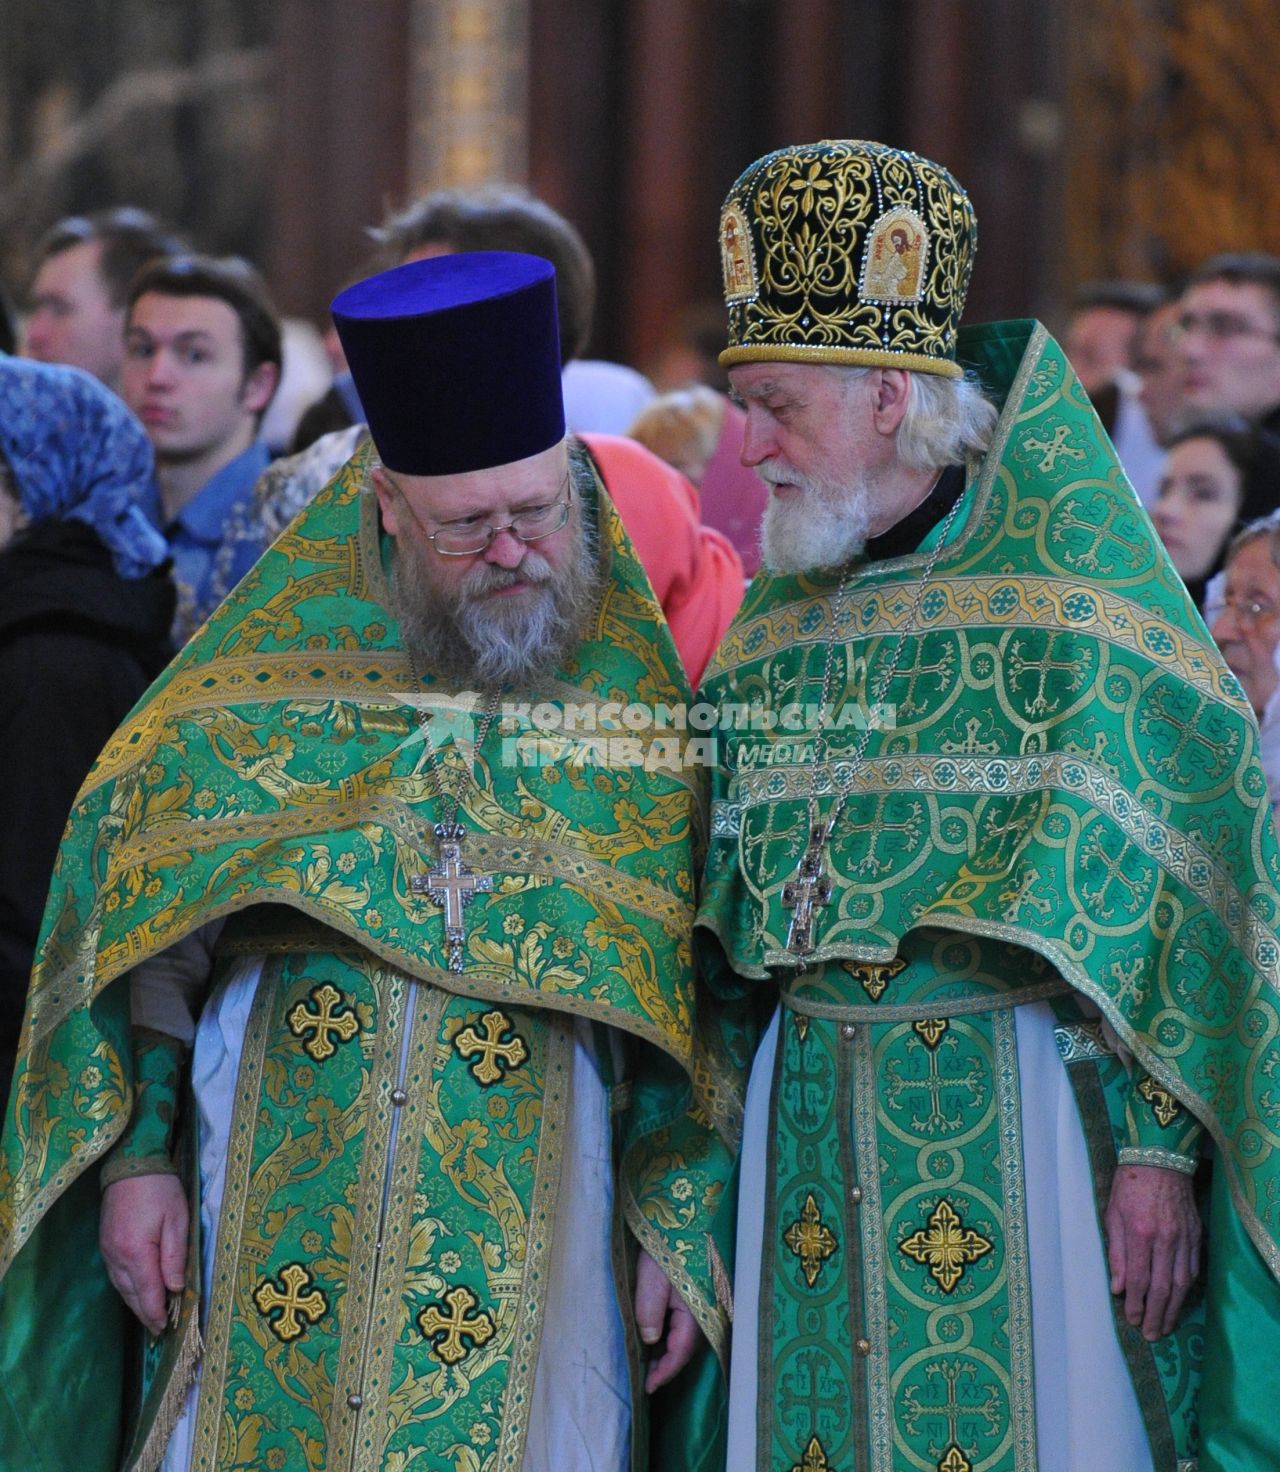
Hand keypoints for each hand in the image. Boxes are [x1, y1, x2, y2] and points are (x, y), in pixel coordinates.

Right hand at [100, 1173, 188, 1334]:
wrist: (130, 1163)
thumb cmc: (160, 1188)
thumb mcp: (177, 1219)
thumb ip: (175, 1256)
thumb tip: (176, 1289)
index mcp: (136, 1253)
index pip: (147, 1293)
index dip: (156, 1313)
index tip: (165, 1329)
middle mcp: (116, 1257)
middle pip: (131, 1295)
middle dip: (145, 1313)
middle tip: (158, 1330)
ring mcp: (107, 1251)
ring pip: (121, 1287)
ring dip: (136, 1302)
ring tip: (150, 1316)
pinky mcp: (105, 1244)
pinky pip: (116, 1275)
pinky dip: (127, 1288)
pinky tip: (137, 1291)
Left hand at [634, 1248, 702, 1391]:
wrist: (684, 1218)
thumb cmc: (666, 1246)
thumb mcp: (651, 1277)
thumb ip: (649, 1311)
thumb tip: (650, 1341)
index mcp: (694, 1311)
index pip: (680, 1353)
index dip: (664, 1372)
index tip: (648, 1387)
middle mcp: (704, 1311)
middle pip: (686, 1348)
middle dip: (666, 1366)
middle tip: (645, 1379)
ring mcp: (703, 1302)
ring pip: (686, 1337)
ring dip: (669, 1351)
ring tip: (648, 1362)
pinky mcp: (699, 1294)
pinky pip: (686, 1324)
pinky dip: (672, 1336)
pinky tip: (658, 1337)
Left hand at [1105, 1163, 1200, 1339]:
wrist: (1160, 1159)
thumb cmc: (1128, 1185)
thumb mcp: (1112, 1213)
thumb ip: (1115, 1252)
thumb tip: (1117, 1287)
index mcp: (1140, 1233)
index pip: (1139, 1279)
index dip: (1136, 1304)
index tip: (1132, 1321)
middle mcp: (1165, 1239)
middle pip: (1163, 1288)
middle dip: (1156, 1315)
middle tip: (1151, 1335)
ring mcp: (1184, 1238)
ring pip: (1182, 1283)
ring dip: (1174, 1309)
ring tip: (1166, 1326)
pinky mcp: (1197, 1235)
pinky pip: (1194, 1269)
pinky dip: (1188, 1289)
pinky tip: (1181, 1301)